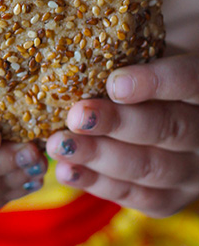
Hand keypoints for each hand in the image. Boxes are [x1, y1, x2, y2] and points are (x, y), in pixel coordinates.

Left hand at [46, 53, 198, 217]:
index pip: (189, 81)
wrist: (163, 110)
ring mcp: (191, 171)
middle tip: (76, 116)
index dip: (154, 83)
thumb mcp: (147, 55)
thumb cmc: (144, 73)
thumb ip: (125, 54)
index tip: (114, 83)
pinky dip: (97, 184)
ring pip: (150, 168)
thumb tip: (76, 46)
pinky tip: (66, 170)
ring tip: (59, 145)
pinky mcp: (170, 199)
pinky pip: (136, 197)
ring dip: (99, 157)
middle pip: (166, 128)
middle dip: (116, 124)